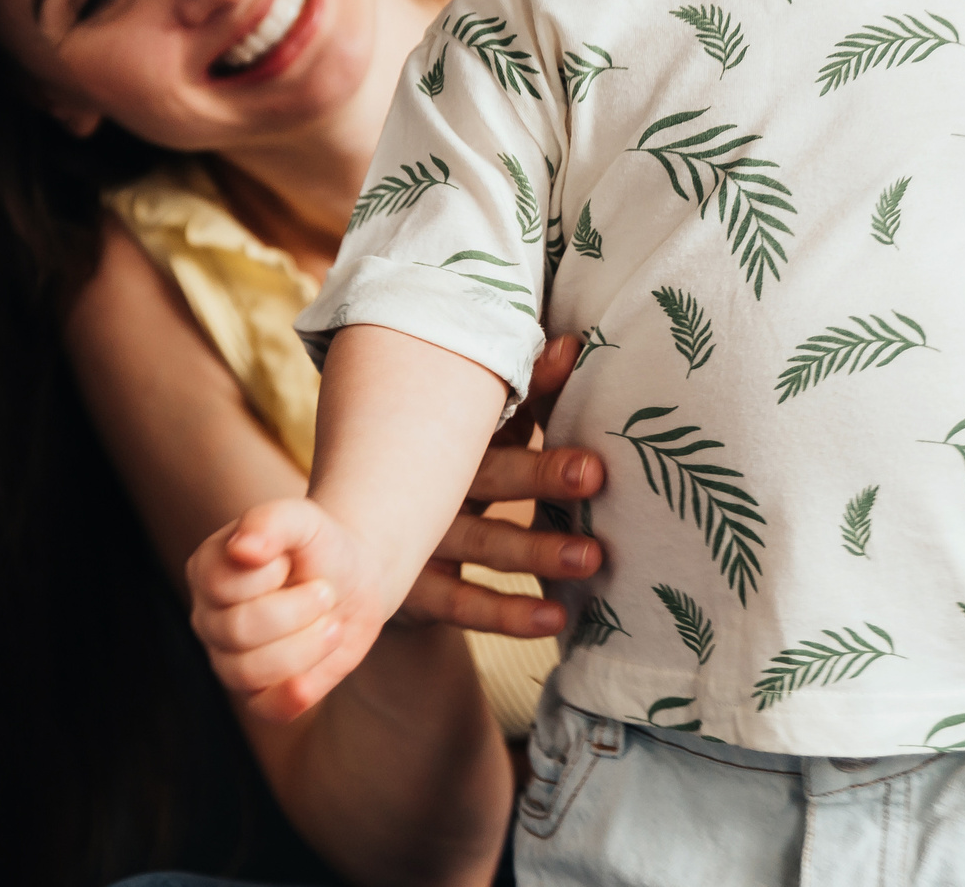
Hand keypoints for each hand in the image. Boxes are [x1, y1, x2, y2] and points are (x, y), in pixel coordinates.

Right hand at [187, 495, 393, 722]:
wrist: (353, 580)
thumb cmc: (319, 546)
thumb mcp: (303, 519)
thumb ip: (271, 522)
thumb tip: (240, 548)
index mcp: (207, 571)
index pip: (222, 586)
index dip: (270, 574)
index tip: (292, 559)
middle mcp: (210, 618)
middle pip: (237, 631)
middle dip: (296, 611)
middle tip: (326, 592)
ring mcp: (230, 658)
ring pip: (247, 672)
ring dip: (304, 647)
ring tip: (332, 623)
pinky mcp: (260, 692)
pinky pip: (264, 708)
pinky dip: (288, 698)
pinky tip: (309, 683)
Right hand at [398, 333, 605, 634]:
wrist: (369, 549)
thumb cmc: (455, 473)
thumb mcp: (485, 432)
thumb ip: (529, 393)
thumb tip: (571, 345)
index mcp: (452, 437)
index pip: (497, 418)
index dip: (535, 398)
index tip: (581, 397)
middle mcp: (433, 484)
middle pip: (491, 476)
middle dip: (543, 475)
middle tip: (595, 473)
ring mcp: (420, 538)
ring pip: (485, 543)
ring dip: (539, 551)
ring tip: (592, 557)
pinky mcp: (416, 589)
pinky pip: (462, 603)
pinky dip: (507, 614)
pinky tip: (554, 618)